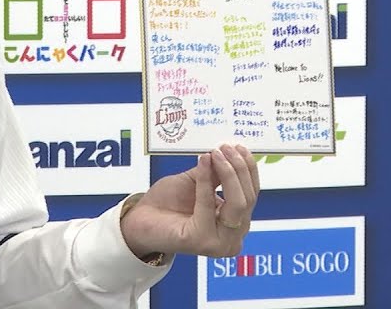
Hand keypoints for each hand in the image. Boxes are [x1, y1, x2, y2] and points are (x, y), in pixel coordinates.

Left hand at [119, 144, 258, 259]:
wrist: (139, 219)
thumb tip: (232, 153)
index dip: (248, 170)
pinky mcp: (202, 241)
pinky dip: (206, 182)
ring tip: (216, 153)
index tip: (240, 147)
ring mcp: (219, 243)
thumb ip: (216, 173)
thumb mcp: (196, 181)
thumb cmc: (167, 203)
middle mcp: (232, 238)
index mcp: (235, 224)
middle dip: (239, 170)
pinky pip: (209, 206)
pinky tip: (202, 163)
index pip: (251, 195)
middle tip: (226, 148)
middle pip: (248, 199)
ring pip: (237, 204)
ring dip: (228, 174)